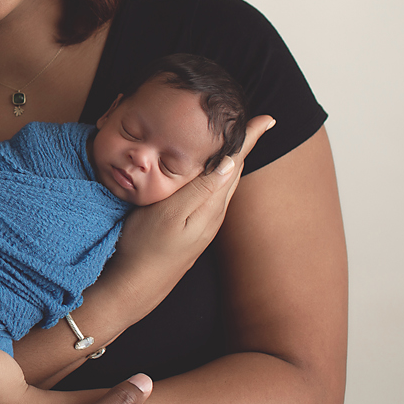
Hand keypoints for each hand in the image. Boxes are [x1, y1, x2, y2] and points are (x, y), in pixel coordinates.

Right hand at [107, 114, 276, 301]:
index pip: (235, 164)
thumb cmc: (146, 246)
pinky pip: (212, 192)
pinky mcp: (193, 227)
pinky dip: (216, 173)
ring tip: (236, 138)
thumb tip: (230, 161)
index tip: (267, 119)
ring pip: (223, 182)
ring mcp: (204, 222)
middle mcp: (213, 213)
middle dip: (243, 144)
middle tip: (253, 120)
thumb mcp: (170, 213)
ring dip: (231, 158)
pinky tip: (208, 170)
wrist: (136, 285)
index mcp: (211, 205)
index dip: (249, 139)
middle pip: (233, 171)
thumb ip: (200, 188)